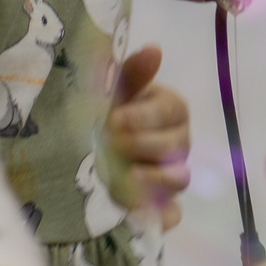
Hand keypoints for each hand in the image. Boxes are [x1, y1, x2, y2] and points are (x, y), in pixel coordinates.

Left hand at [106, 45, 189, 229]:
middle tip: (110, 143)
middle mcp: (178, 142)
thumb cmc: (106, 113)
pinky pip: (173, 214)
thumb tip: (154, 49)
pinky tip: (141, 211)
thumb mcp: (113, 92)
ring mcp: (173, 175)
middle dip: (143, 144)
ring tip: (124, 175)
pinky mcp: (162, 205)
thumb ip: (133, 74)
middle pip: (177, 146)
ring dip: (153, 177)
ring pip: (179, 179)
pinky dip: (161, 216)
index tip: (115, 118)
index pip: (171, 110)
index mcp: (170, 110)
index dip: (145, 116)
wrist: (86, 150)